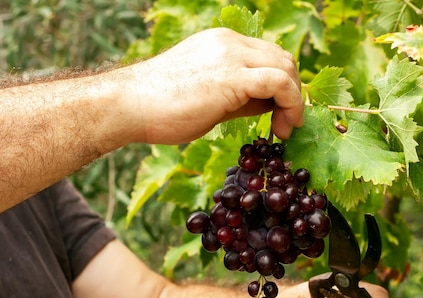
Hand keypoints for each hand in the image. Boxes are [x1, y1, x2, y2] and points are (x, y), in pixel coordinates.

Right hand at [121, 28, 303, 144]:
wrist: (127, 105)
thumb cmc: (159, 107)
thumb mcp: (208, 97)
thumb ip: (240, 96)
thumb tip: (269, 106)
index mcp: (222, 43)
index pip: (268, 56)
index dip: (282, 84)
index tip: (280, 114)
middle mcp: (229, 42)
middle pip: (282, 58)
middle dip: (293, 92)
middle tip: (286, 124)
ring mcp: (231, 55)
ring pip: (285, 67)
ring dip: (294, 100)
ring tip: (284, 129)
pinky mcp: (232, 76)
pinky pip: (279, 82)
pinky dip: (292, 104)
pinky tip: (285, 126)